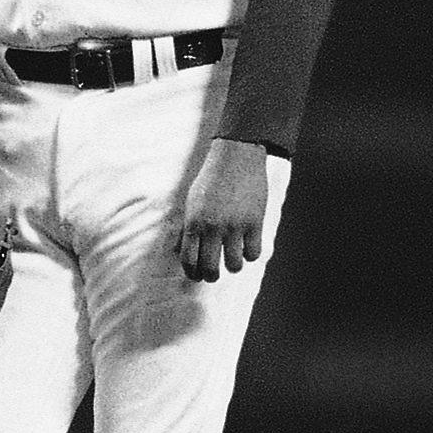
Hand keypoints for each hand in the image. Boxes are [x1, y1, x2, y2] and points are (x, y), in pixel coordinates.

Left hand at [178, 138, 271, 281]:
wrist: (237, 156)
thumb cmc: (212, 178)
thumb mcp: (192, 201)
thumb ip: (186, 228)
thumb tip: (177, 252)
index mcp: (194, 222)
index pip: (188, 260)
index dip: (192, 273)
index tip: (197, 275)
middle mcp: (213, 227)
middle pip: (210, 268)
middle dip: (210, 276)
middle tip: (213, 274)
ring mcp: (235, 226)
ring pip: (234, 266)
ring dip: (233, 266)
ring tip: (232, 259)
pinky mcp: (255, 223)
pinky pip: (253, 254)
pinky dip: (250, 254)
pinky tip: (247, 246)